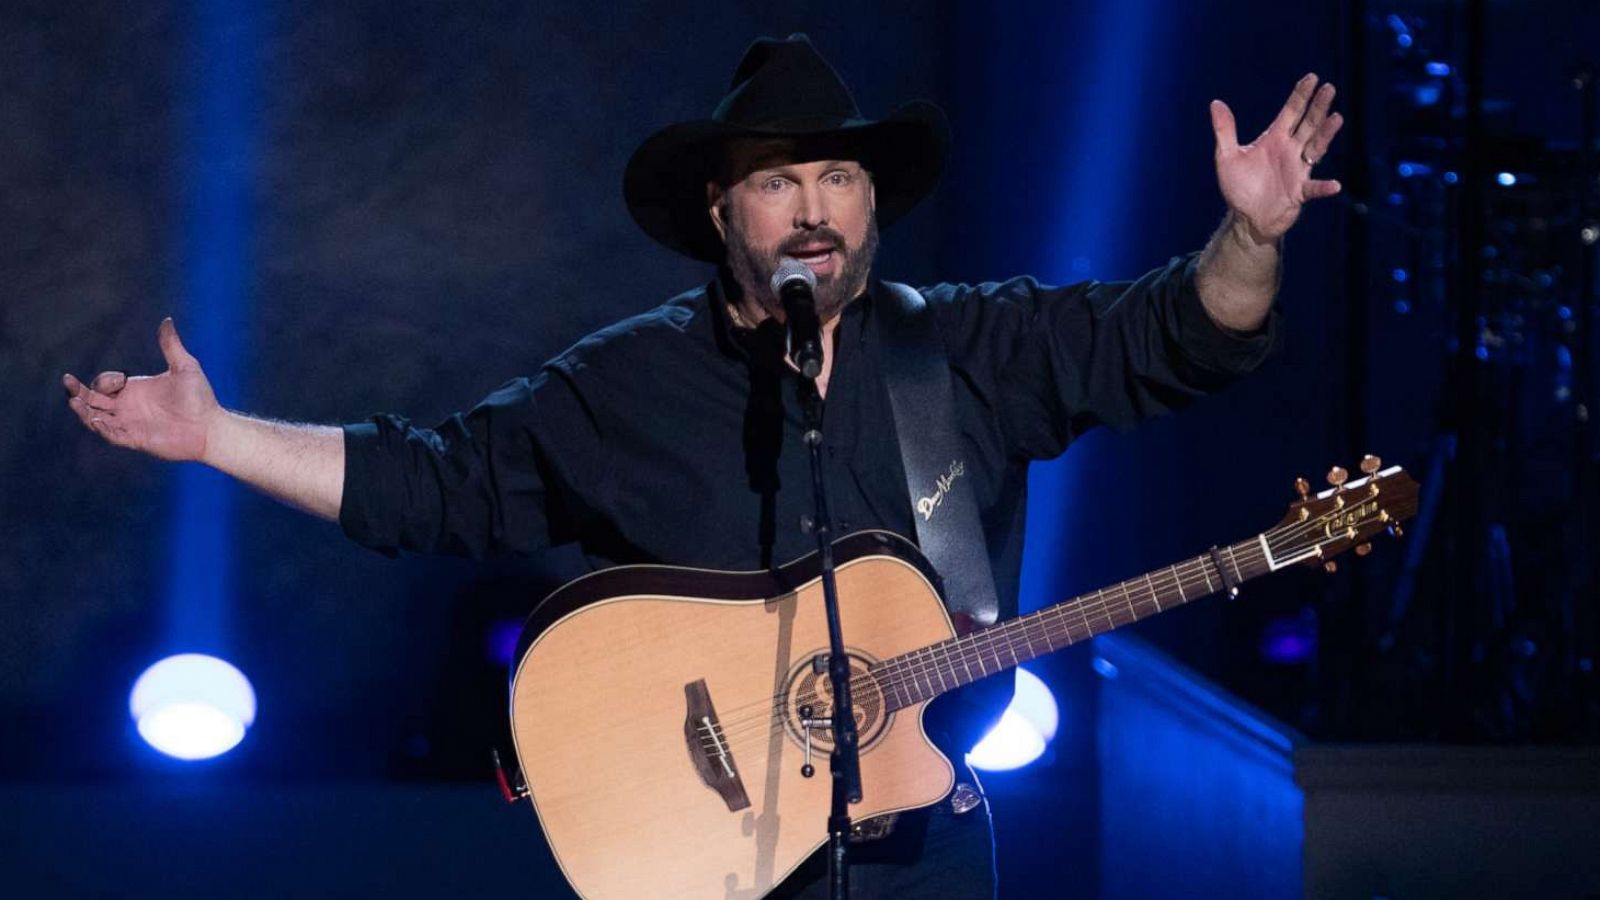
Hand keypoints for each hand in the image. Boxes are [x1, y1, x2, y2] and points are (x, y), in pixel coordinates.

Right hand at [63, 318, 221, 462]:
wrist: (210, 427)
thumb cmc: (200, 398)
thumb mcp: (185, 367)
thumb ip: (171, 345)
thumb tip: (167, 320)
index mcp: (135, 389)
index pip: (105, 384)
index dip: (103, 381)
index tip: (118, 380)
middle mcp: (128, 406)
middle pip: (93, 400)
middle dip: (78, 392)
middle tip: (67, 382)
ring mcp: (130, 424)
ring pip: (96, 418)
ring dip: (84, 411)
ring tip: (74, 402)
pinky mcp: (135, 439)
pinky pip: (111, 435)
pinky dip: (101, 428)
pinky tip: (96, 420)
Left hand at [1209, 74, 1343, 242]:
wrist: (1246, 218)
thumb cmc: (1239, 187)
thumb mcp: (1227, 157)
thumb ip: (1224, 131)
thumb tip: (1216, 103)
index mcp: (1274, 139)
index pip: (1291, 112)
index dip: (1301, 95)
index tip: (1312, 77)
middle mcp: (1290, 151)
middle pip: (1308, 124)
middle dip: (1318, 107)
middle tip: (1329, 88)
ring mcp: (1298, 170)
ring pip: (1316, 148)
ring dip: (1326, 135)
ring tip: (1337, 118)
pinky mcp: (1300, 192)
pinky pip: (1314, 188)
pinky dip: (1323, 187)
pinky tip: (1334, 185)